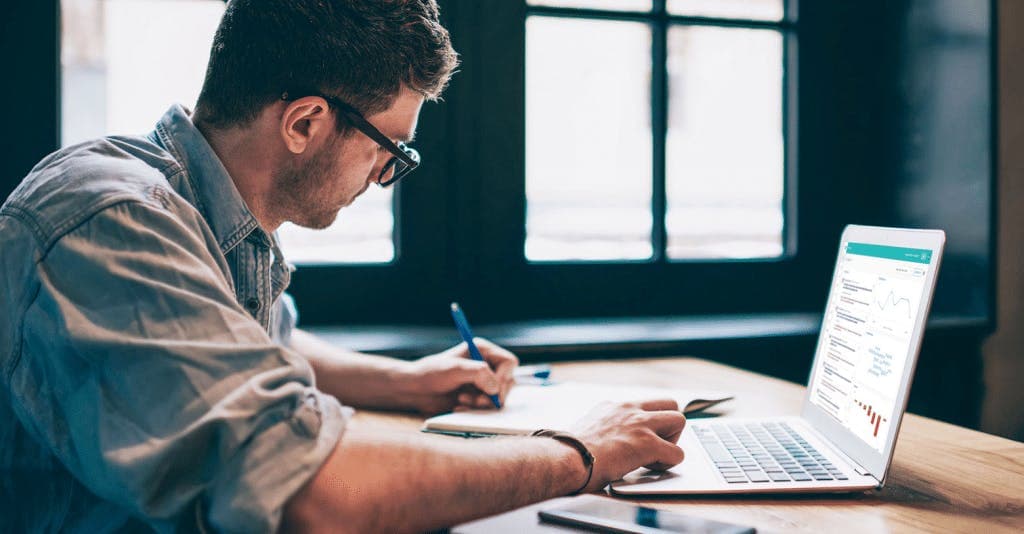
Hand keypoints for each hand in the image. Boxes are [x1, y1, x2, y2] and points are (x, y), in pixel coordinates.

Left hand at [396, 338, 518, 414]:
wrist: (415, 390)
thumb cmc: (431, 374)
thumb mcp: (455, 369)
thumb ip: (479, 374)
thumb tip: (496, 388)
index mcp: (483, 350)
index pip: (509, 362)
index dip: (504, 376)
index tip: (493, 388)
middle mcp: (486, 365)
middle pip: (508, 382)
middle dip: (493, 394)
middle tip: (477, 400)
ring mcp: (483, 383)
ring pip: (499, 397)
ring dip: (483, 403)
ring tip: (462, 400)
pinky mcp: (477, 397)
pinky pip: (489, 408)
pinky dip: (477, 410)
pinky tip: (460, 406)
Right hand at [569, 399, 685, 492]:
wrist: (566, 458)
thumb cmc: (569, 452)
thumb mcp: (587, 430)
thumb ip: (603, 430)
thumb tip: (603, 444)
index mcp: (613, 406)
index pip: (644, 405)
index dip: (648, 423)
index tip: (641, 438)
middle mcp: (629, 409)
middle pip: (669, 403)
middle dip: (669, 426)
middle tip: (656, 445)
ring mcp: (640, 424)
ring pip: (679, 420)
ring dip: (673, 440)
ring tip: (656, 457)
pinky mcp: (647, 444)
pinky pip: (677, 452)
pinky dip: (669, 463)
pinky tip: (651, 469)